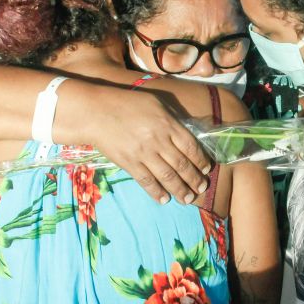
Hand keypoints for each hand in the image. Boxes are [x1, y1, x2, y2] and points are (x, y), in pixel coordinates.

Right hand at [82, 88, 211, 204]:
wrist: (97, 112)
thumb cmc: (127, 103)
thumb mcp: (155, 103)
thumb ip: (172, 119)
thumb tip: (186, 135)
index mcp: (167, 124)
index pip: (191, 147)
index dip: (201, 160)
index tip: (206, 169)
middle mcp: (158, 140)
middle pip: (182, 165)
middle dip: (194, 179)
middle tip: (202, 189)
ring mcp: (144, 153)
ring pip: (167, 176)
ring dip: (180, 190)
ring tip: (187, 199)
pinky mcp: (129, 163)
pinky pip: (147, 181)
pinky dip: (157, 192)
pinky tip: (164, 199)